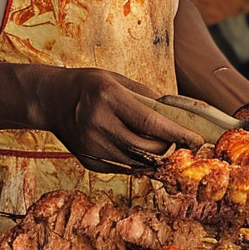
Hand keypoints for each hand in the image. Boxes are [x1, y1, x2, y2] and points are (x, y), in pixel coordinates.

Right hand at [36, 66, 204, 171]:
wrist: (51, 100)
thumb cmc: (91, 85)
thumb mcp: (119, 81)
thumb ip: (148, 98)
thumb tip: (179, 116)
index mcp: (109, 99)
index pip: (150, 123)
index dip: (177, 134)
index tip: (197, 139)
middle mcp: (98, 125)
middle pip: (146, 148)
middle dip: (171, 148)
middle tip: (186, 144)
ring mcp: (92, 147)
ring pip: (137, 163)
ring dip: (159, 159)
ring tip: (170, 149)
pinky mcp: (89, 162)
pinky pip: (124, 168)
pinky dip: (141, 163)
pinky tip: (148, 153)